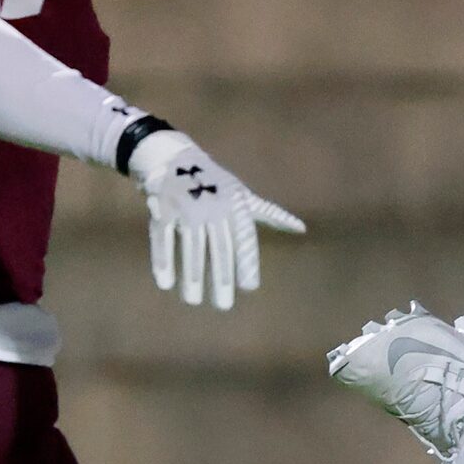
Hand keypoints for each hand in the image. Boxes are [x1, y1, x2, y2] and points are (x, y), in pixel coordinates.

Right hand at [129, 130, 304, 310]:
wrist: (175, 158)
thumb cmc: (217, 185)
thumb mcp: (243, 197)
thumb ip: (270, 214)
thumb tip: (301, 228)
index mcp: (235, 204)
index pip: (243, 238)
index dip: (246, 262)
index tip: (249, 287)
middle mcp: (213, 206)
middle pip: (219, 247)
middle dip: (220, 277)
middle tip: (223, 305)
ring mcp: (187, 207)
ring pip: (192, 246)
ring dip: (192, 275)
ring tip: (193, 300)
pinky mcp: (163, 209)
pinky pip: (163, 239)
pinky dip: (163, 261)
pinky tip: (166, 284)